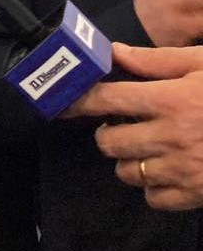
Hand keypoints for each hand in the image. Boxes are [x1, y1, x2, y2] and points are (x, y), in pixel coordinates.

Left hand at [66, 42, 202, 209]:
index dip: (78, 101)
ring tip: (146, 145)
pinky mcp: (199, 194)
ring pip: (127, 172)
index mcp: (171, 99)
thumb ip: (155, 60)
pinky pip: (153, 198)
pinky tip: (166, 169)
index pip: (107, 99)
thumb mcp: (202, 64)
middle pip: (109, 141)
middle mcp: (172, 135)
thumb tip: (114, 52)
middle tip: (121, 124)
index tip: (61, 104)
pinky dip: (152, 186)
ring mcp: (185, 168)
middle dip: (108, 132)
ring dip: (128, 159)